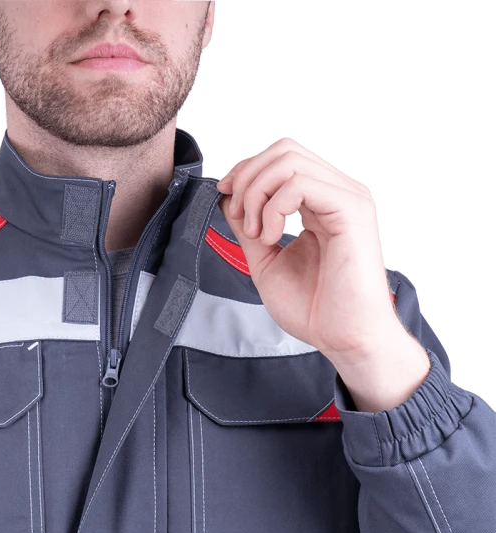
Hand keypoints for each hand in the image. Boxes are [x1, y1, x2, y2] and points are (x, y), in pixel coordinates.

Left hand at [216, 137, 401, 365]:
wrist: (342, 338)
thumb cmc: (314, 307)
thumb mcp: (265, 259)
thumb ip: (247, 226)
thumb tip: (227, 197)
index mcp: (320, 202)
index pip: (282, 159)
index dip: (247, 171)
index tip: (226, 196)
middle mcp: (337, 194)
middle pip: (285, 150)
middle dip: (248, 178)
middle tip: (239, 216)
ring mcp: (347, 199)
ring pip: (289, 161)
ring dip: (257, 195)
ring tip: (257, 234)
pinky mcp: (350, 211)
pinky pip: (300, 184)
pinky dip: (273, 208)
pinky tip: (271, 237)